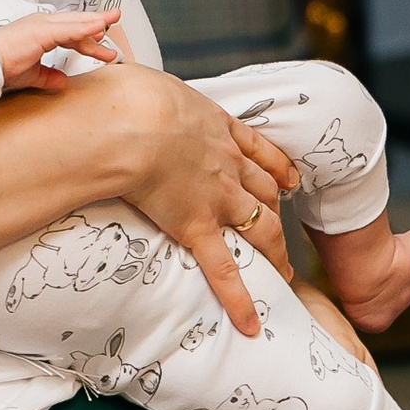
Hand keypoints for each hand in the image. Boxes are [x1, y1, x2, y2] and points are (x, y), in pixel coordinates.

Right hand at [0, 10, 122, 91]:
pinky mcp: (41, 31)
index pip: (70, 32)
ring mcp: (42, 25)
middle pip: (76, 22)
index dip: (88, 35)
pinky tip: (97, 28)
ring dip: (95, 22)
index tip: (103, 41)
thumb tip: (63, 81)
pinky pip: (68, 29)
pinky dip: (84, 28)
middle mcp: (42, 24)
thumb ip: (48, 76)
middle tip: (115, 20)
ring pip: (75, 22)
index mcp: (40, 31)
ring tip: (112, 21)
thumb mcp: (32, 74)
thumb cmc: (1, 65)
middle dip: (97, 22)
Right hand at [80, 62, 296, 337]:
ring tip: (283, 277)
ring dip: (276, 255)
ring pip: (261, 229)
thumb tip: (121, 94)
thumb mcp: (147, 87)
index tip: (288, 179)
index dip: (276, 168)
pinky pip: (225, 270)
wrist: (132, 121)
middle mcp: (227, 164)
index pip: (257, 151)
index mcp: (217, 128)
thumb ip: (145, 99)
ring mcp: (217, 198)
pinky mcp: (198, 227)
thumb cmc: (129, 96)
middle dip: (278, 214)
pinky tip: (252, 323)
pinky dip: (240, 299)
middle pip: (265, 193)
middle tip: (285, 234)